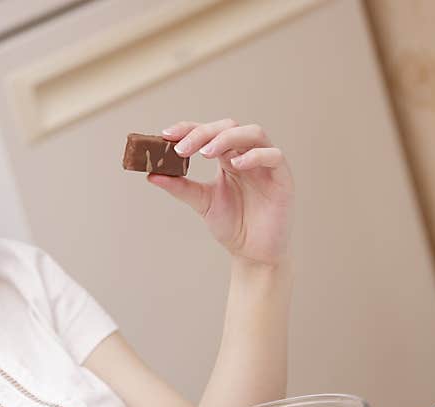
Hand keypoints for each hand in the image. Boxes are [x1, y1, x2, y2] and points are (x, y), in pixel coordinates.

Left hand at [147, 119, 293, 265]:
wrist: (253, 253)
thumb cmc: (233, 225)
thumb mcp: (202, 202)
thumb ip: (180, 187)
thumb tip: (151, 174)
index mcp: (228, 158)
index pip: (209, 132)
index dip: (188, 128)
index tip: (165, 135)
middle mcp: (247, 155)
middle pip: (229, 126)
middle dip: (203, 133)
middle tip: (181, 149)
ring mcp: (266, 165)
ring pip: (254, 133)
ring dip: (227, 138)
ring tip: (205, 153)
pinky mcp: (282, 178)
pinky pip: (274, 156)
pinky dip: (254, 156)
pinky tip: (235, 165)